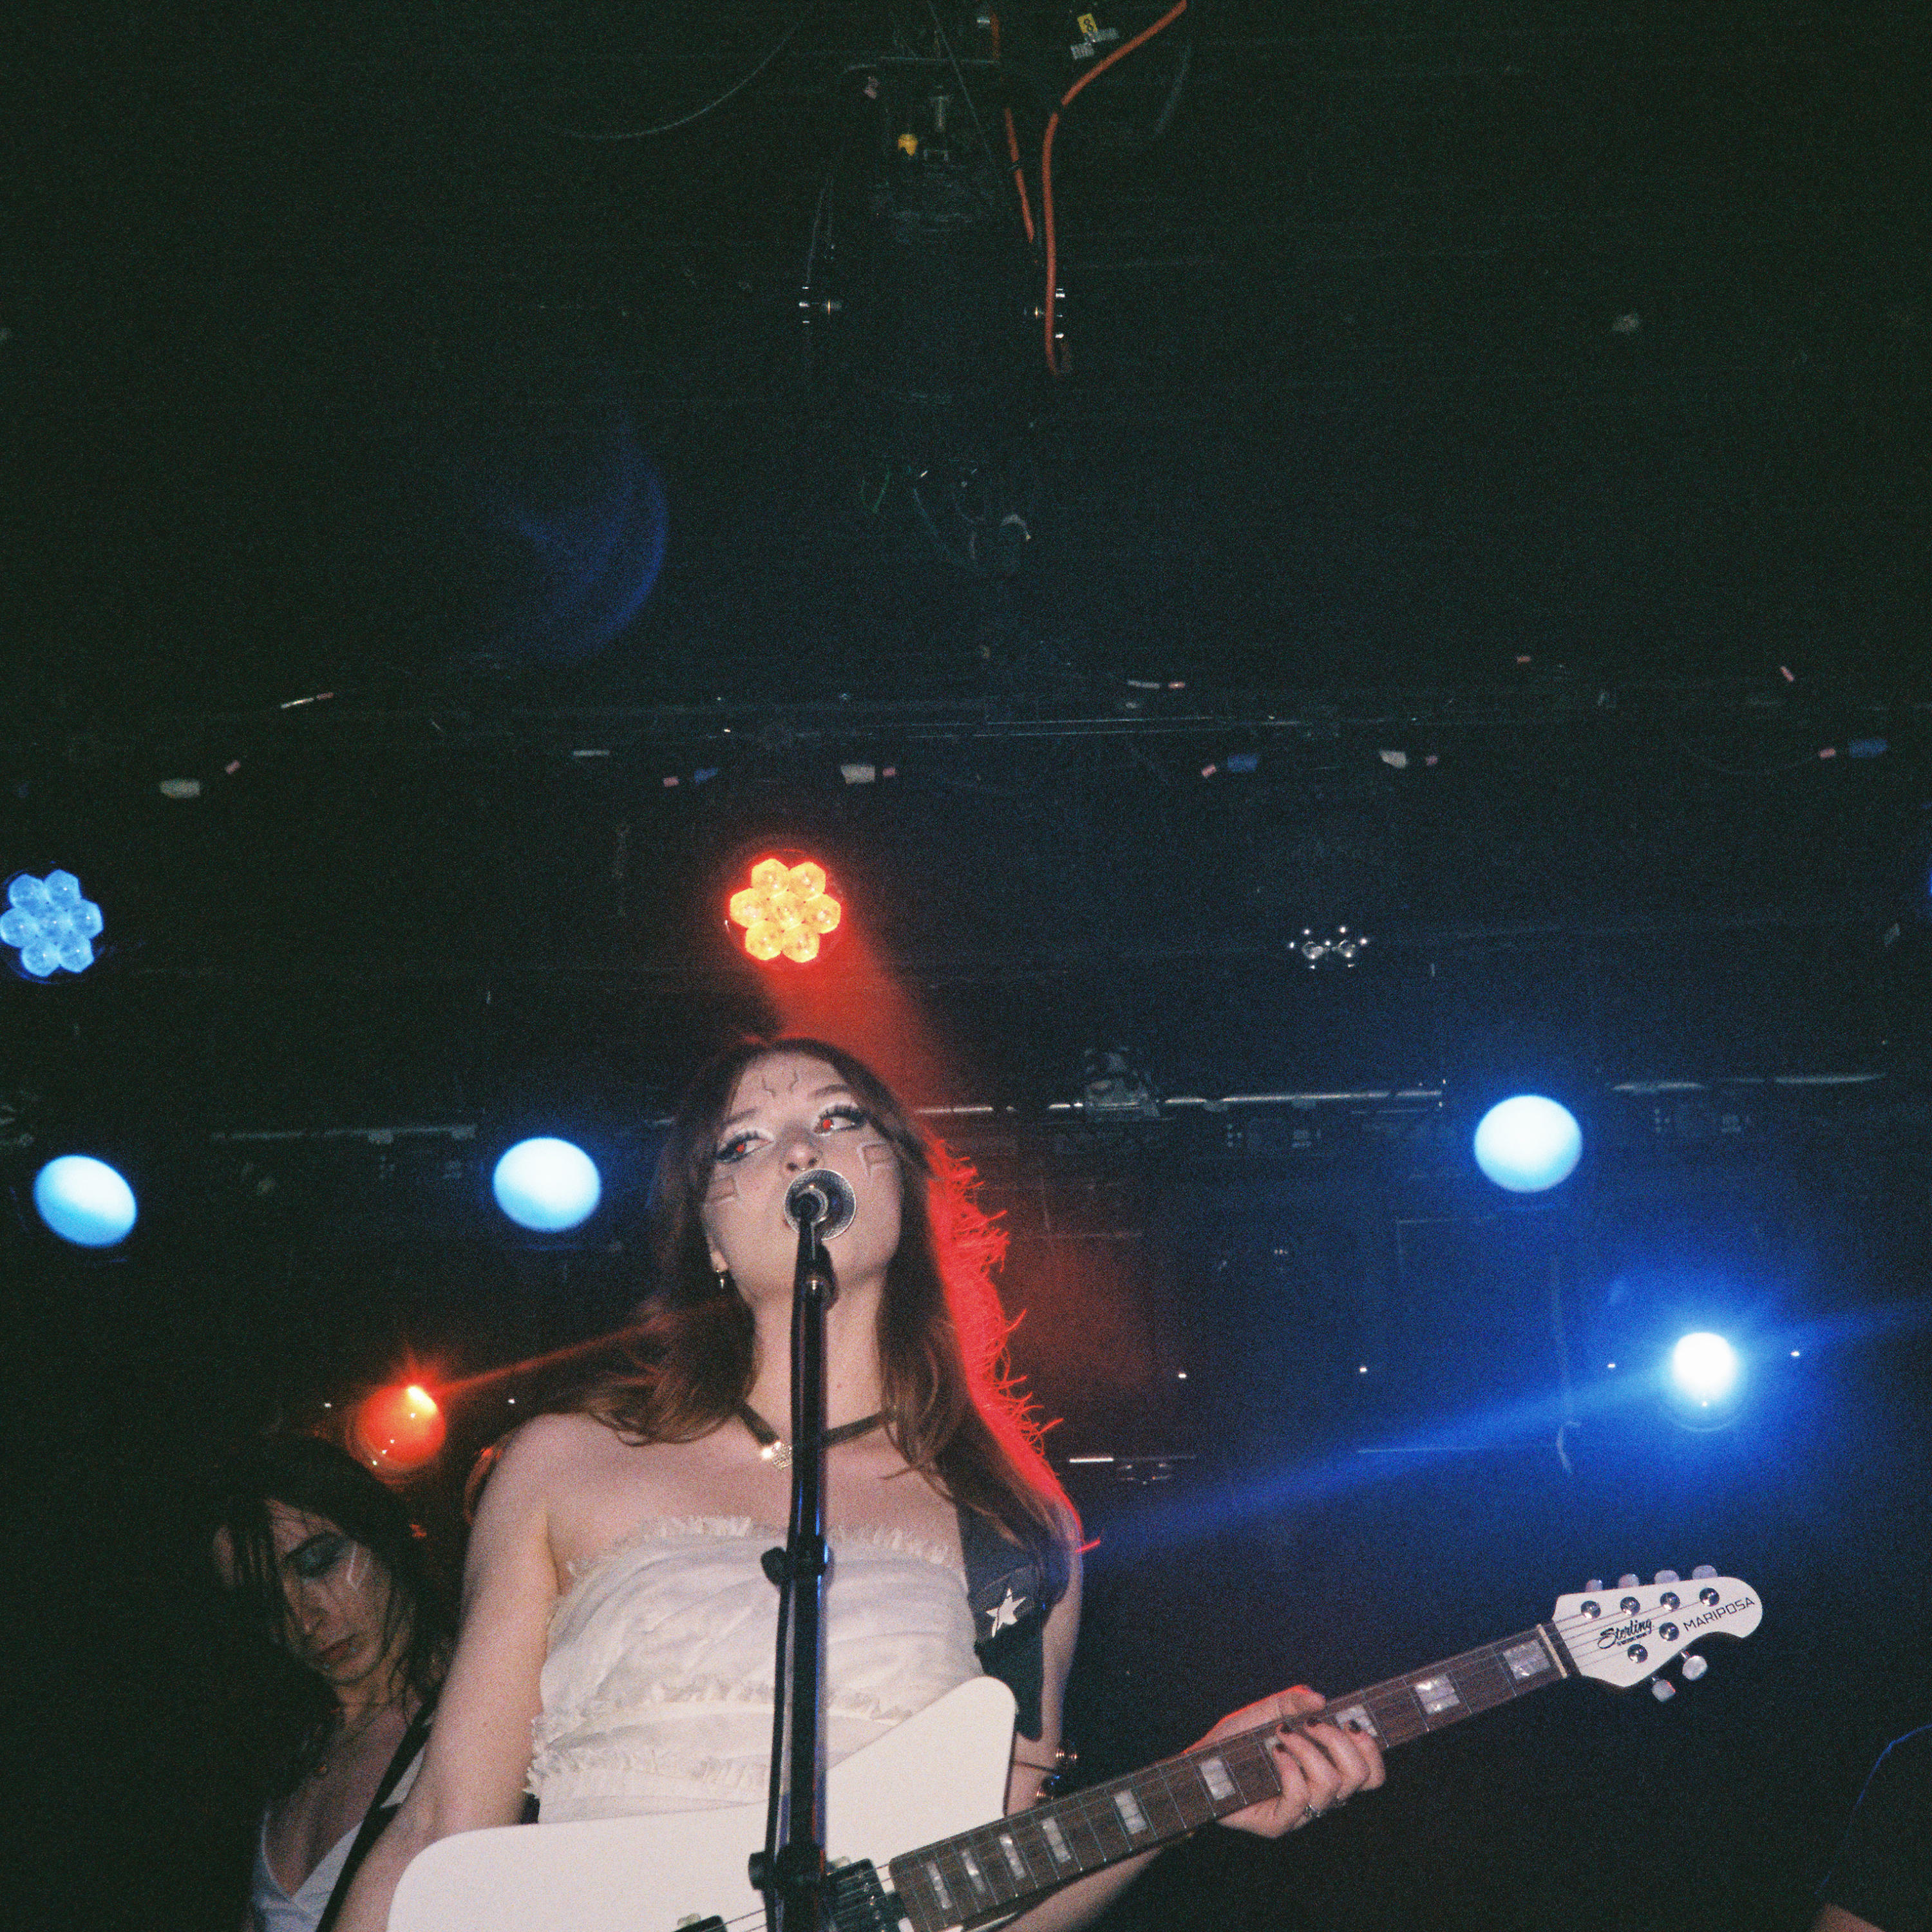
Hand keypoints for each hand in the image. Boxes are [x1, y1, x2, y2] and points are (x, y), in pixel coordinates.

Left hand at [1196, 1685, 1385, 1838]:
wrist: (1200, 1766)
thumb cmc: (1236, 1740)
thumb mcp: (1265, 1711)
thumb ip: (1292, 1701)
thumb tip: (1321, 1698)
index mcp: (1327, 1770)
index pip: (1372, 1773)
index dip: (1371, 1749)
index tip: (1351, 1722)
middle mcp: (1320, 1794)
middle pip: (1360, 1777)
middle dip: (1339, 1741)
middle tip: (1311, 1725)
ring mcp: (1301, 1812)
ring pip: (1331, 1785)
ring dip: (1308, 1750)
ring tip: (1283, 1735)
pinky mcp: (1279, 1824)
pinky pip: (1300, 1798)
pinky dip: (1290, 1768)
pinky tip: (1274, 1753)